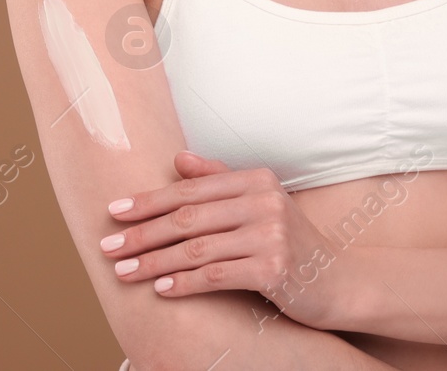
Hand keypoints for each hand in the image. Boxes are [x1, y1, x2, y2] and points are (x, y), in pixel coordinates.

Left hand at [100, 151, 352, 328]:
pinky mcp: (274, 268)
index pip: (190, 188)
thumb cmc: (291, 243)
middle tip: (108, 246)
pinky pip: (216, 275)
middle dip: (142, 233)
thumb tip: (178, 158)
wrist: (338, 281)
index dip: (148, 200)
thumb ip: (220, 180)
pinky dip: (184, 283)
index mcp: (256, 179)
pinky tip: (161, 289)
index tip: (114, 211)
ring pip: (196, 248)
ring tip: (124, 272)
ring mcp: (271, 235)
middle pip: (188, 217)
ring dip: (154, 262)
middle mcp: (264, 201)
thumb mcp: (260, 204)